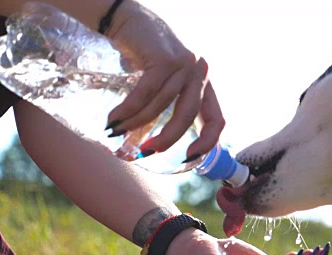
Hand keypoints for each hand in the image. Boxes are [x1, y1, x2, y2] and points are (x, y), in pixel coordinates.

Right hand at [104, 1, 224, 157]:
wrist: (126, 18)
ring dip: (137, 123)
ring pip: (162, 105)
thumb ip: (160, 111)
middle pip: (189, 115)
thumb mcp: (158, 85)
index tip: (187, 158)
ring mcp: (184, 63)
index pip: (216, 118)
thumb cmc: (142, 55)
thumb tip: (143, 148)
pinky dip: (128, 110)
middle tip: (146, 151)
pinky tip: (114, 119)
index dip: (207, 142)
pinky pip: (146, 93)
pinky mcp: (165, 58)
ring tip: (116, 132)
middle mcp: (199, 71)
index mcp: (203, 83)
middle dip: (167, 138)